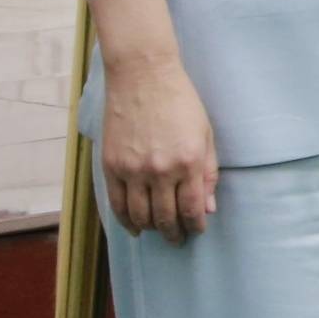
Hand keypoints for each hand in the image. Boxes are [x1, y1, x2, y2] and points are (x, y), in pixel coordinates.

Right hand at [99, 50, 219, 241]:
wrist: (144, 77)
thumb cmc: (181, 102)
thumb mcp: (205, 134)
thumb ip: (208, 173)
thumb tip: (208, 208)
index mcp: (188, 162)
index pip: (192, 208)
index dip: (195, 226)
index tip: (196, 232)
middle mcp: (160, 170)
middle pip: (165, 217)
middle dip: (173, 233)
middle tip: (177, 240)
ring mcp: (132, 170)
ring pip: (140, 215)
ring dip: (151, 228)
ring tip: (158, 232)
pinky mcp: (111, 166)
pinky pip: (116, 204)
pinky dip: (125, 220)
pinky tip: (134, 227)